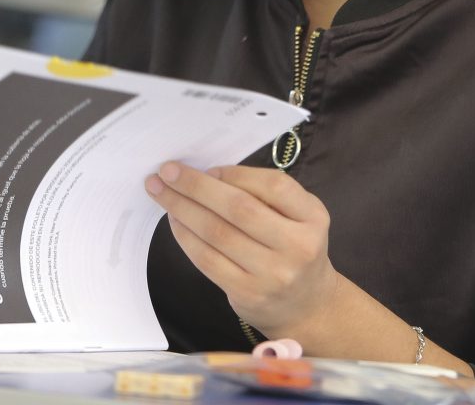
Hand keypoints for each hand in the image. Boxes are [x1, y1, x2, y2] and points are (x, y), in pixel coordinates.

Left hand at [145, 162, 338, 338]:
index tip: (207, 168)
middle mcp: (297, 246)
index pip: (273, 185)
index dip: (236, 174)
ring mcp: (272, 273)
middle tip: (167, 171)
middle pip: (239, 208)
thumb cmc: (294, 248)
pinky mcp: (247, 293)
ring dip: (183, 209)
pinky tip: (175, 221)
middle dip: (196, 186)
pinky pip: (208, 260)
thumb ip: (265, 194)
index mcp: (312, 218)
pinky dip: (186, 237)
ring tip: (162, 193)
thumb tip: (208, 176)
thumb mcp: (298, 216)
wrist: (306, 305)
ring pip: (217, 233)